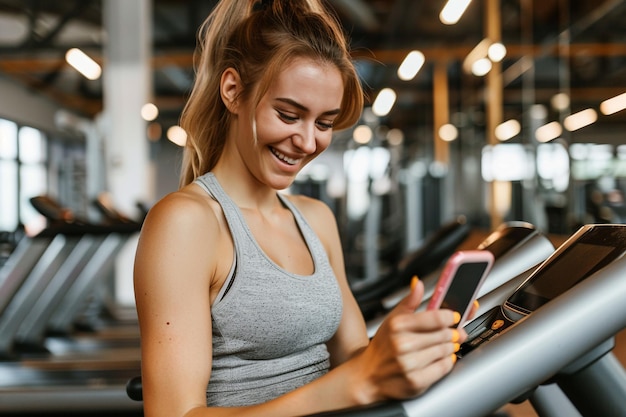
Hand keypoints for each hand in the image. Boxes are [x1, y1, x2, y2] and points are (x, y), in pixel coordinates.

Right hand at [352, 277, 465, 403]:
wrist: (367, 375)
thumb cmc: (382, 347)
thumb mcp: (392, 319)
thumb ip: (409, 301)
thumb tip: (418, 284)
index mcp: (398, 325)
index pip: (436, 317)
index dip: (450, 317)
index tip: (454, 317)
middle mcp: (402, 344)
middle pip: (444, 334)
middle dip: (452, 333)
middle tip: (452, 333)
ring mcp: (409, 364)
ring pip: (446, 351)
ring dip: (450, 347)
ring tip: (444, 345)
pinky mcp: (416, 381)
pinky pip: (444, 368)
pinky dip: (447, 362)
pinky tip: (440, 358)